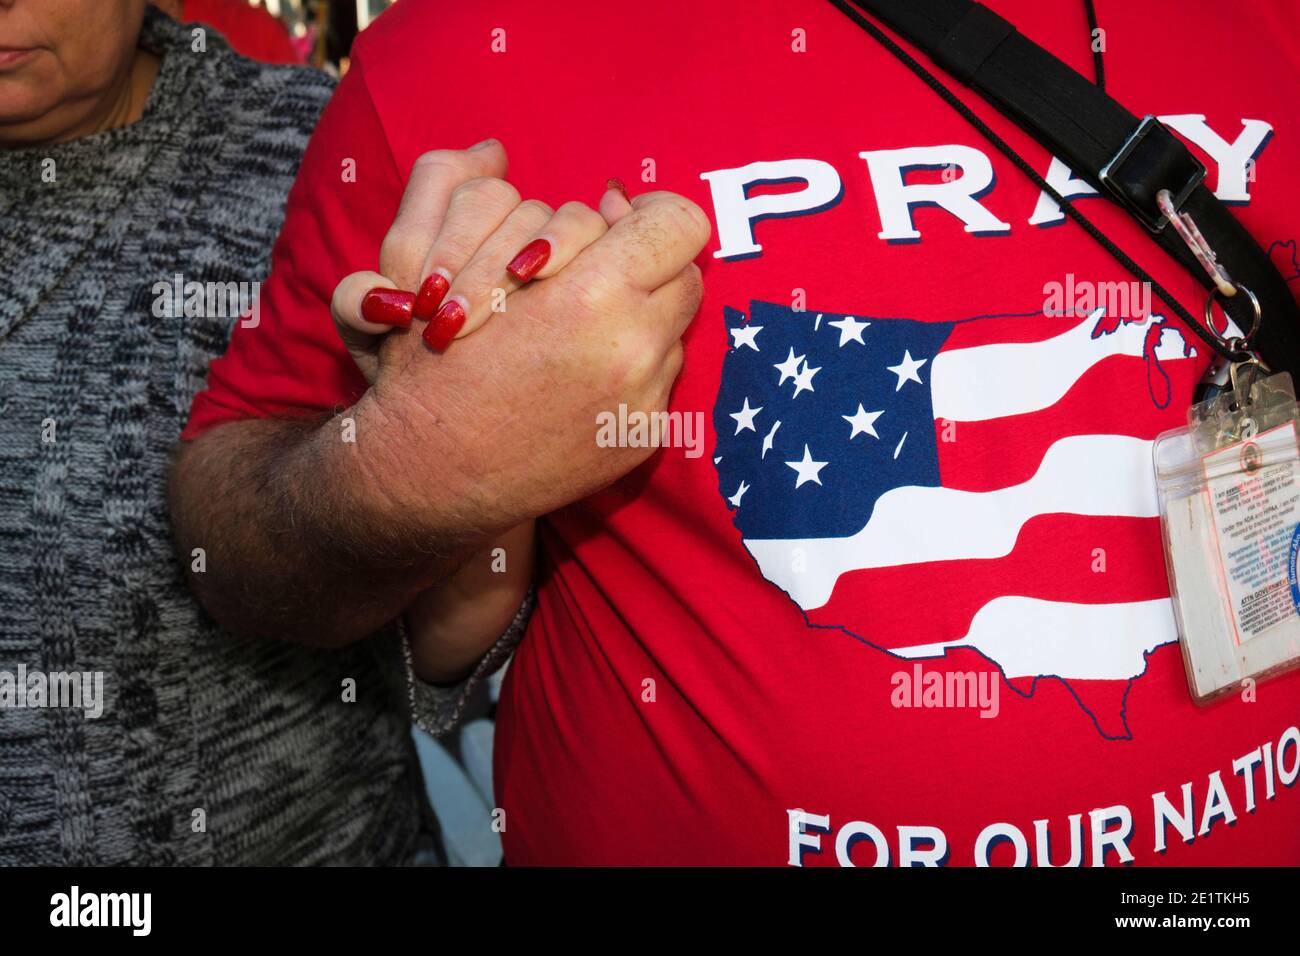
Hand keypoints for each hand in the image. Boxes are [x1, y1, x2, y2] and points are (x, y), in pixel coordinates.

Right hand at [332, 141, 710, 538]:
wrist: (431, 468)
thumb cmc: (439, 358)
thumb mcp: (482, 267)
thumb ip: (565, 226)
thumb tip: (622, 203)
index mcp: (594, 295)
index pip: (678, 225)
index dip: (653, 214)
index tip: (624, 218)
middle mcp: (634, 348)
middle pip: (686, 274)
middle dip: (647, 264)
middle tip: (600, 270)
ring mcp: (645, 399)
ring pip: (676, 327)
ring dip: (641, 314)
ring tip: (582, 326)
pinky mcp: (643, 436)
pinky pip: (661, 377)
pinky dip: (631, 365)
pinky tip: (580, 375)